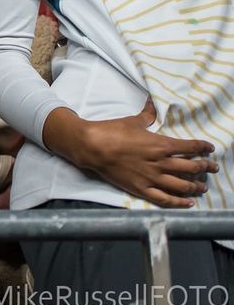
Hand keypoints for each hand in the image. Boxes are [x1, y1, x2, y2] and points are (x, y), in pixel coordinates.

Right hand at [43, 101, 217, 207]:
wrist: (92, 146)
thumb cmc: (112, 131)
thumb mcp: (132, 121)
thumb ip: (147, 114)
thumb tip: (153, 102)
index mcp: (161, 145)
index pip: (190, 148)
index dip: (203, 148)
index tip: (210, 148)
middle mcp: (161, 163)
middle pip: (192, 168)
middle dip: (206, 168)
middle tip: (212, 168)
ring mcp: (152, 178)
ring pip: (183, 185)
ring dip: (196, 186)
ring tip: (202, 186)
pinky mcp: (142, 189)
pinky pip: (166, 199)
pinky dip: (180, 202)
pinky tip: (188, 202)